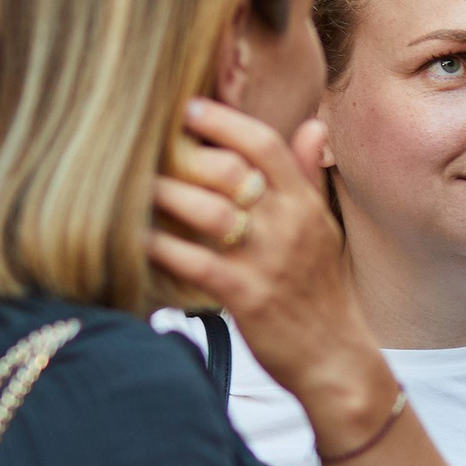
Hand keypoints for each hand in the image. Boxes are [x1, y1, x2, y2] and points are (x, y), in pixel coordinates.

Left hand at [147, 99, 397, 442]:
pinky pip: (194, 262)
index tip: (187, 107)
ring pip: (208, 211)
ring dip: (164, 194)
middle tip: (143, 144)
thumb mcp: (323, 228)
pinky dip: (160, 247)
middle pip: (230, 170)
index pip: (264, 144)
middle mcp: (287, 225)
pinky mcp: (246, 296)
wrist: (335, 357)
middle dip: (183, 154)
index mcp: (303, 203)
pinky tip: (134, 238)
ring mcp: (267, 261)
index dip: (223, 120)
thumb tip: (312, 125)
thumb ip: (310, 175)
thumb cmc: (321, 291)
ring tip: (129, 184)